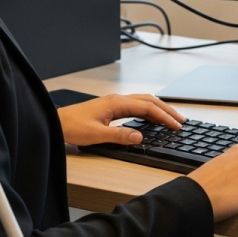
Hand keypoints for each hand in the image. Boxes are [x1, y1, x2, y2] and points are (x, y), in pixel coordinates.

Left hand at [57, 94, 184, 146]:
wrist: (56, 122)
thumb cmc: (72, 126)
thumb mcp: (96, 135)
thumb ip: (120, 136)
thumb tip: (140, 137)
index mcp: (117, 103)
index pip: (148, 108)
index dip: (164, 117)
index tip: (176, 126)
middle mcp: (118, 100)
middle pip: (150, 101)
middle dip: (167, 110)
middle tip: (180, 121)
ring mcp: (115, 102)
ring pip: (144, 101)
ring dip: (159, 109)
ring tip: (171, 118)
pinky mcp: (112, 107)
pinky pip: (137, 106)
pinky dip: (149, 111)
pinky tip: (152, 118)